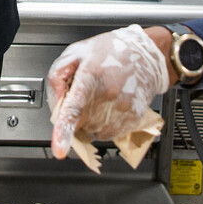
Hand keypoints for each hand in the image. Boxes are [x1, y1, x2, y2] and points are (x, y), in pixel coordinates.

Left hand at [46, 25, 170, 159]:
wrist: (146, 54)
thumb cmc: (110, 52)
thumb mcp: (75, 53)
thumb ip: (57, 77)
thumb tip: (56, 106)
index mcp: (91, 75)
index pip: (74, 108)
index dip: (65, 132)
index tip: (60, 151)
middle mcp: (109, 93)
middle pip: (81, 123)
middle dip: (78, 114)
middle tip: (87, 95)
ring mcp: (124, 106)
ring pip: (95, 131)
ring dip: (92, 121)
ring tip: (101, 98)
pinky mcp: (135, 116)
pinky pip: (111, 134)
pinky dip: (106, 125)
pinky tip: (111, 106)